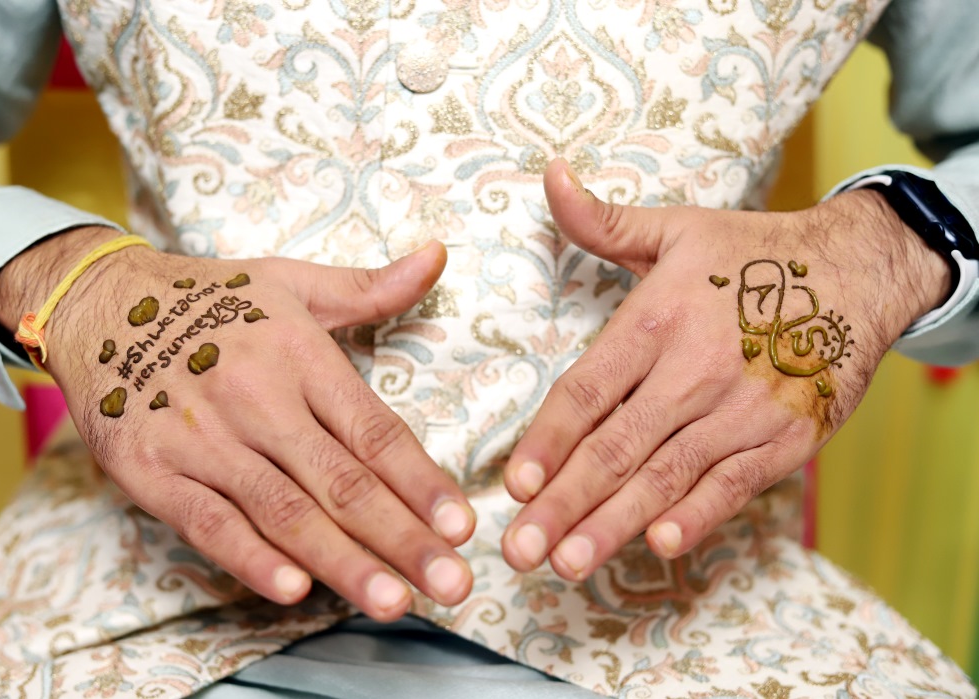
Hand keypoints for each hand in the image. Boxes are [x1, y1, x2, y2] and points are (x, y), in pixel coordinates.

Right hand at [0, 229, 474, 620]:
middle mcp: (256, 398)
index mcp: (299, 354)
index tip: (462, 525)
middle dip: (401, 538)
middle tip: (451, 583)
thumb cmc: (210, 299)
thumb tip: (438, 255)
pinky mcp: (152, 470)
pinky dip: (250, 559)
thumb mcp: (291, 281)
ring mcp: (202, 438)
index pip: (374, 430)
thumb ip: (370, 287)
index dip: (421, 482)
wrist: (96, 304)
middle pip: (340, 480)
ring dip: (342, 562)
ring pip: (283, 511)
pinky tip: (294, 588)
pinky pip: (208, 523)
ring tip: (392, 600)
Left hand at [501, 159, 949, 578]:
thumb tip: (549, 177)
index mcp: (659, 319)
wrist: (856, 273)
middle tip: (519, 550)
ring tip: (568, 563)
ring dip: (614, 524)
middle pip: (617, 446)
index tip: (515, 482)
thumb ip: (604, 220)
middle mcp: (695, 369)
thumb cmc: (753, 254)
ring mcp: (742, 410)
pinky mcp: (784, 439)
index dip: (548, 440)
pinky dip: (696, 517)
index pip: (587, 390)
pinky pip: (732, 486)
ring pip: (666, 476)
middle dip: (564, 503)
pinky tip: (658, 546)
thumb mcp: (677, 228)